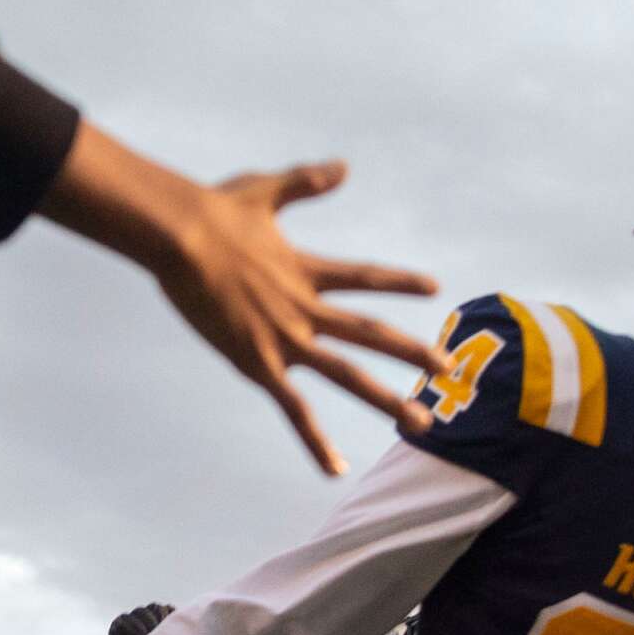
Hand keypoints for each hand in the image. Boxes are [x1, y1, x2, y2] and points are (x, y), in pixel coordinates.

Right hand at [41, 127, 443, 477]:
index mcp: (305, 270)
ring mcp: (286, 339)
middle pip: (372, 335)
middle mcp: (306, 309)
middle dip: (414, 352)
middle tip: (451, 371)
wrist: (182, 236)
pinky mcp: (259, 363)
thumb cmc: (212, 211)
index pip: (364, 278)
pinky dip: (316, 441)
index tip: (435, 287)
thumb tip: (344, 167)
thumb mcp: (264, 190)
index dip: (399, 282)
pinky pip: (295, 410)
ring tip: (425, 421)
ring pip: (349, 375)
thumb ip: (306, 182)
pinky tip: (336, 467)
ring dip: (389, 398)